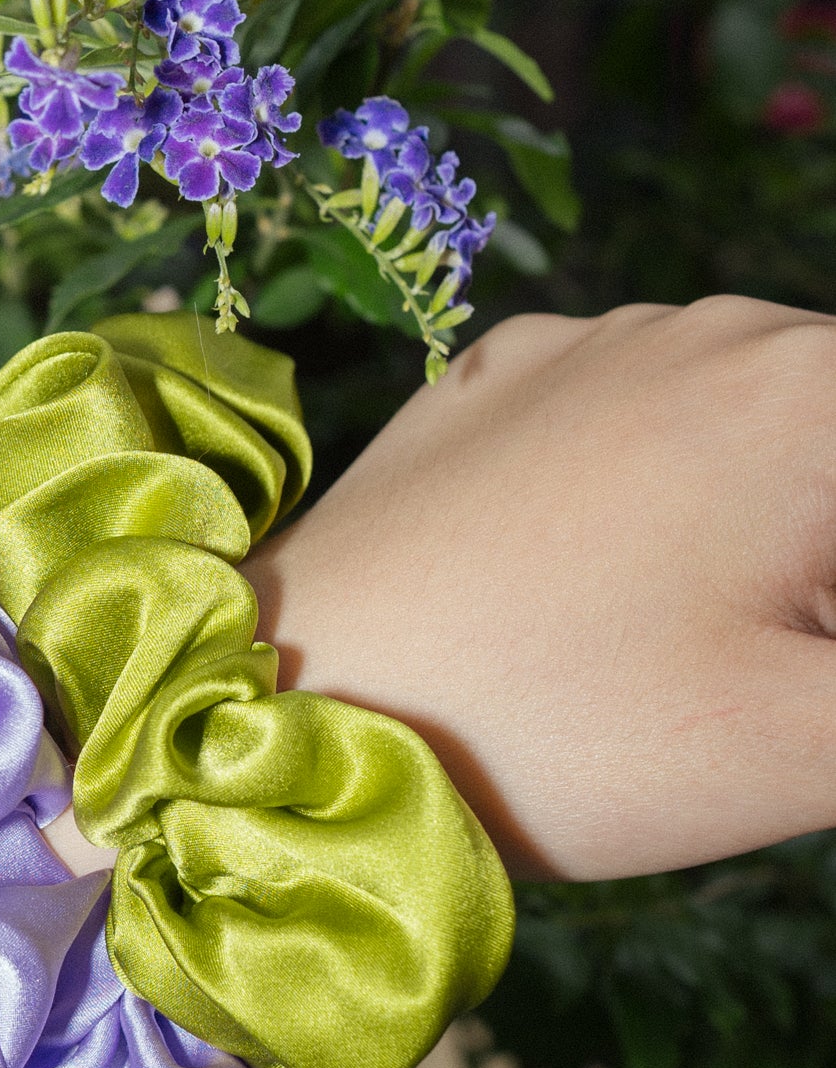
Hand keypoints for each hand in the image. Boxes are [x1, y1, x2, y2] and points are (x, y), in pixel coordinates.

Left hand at [243, 296, 835, 880]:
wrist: (284, 709)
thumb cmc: (554, 734)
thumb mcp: (810, 742)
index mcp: (822, 393)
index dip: (826, 616)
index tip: (785, 662)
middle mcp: (716, 325)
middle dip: (820, 569)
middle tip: (760, 675)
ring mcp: (592, 338)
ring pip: (754, 424)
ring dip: (768, 527)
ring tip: (675, 647)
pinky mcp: (495, 376)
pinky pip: (636, 416)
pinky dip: (664, 491)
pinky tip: (596, 589)